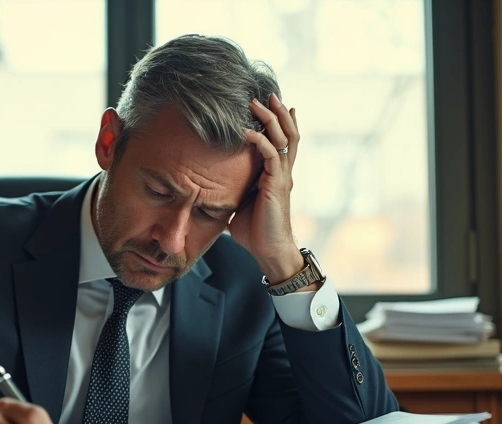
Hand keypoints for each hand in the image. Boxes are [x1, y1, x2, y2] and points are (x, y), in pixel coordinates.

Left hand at [228, 93, 306, 284]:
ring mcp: (281, 177)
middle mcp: (282, 172)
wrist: (268, 251)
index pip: (283, 141)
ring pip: (283, 139)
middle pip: (288, 133)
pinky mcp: (276, 184)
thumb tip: (213, 182)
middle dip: (277, 112)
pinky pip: (270, 155)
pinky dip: (259, 140)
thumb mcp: (240, 202)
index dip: (280, 122)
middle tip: (266, 94)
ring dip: (270, 119)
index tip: (270, 104)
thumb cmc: (254, 231)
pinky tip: (247, 131)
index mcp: (276, 174)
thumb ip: (234, 187)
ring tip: (258, 102)